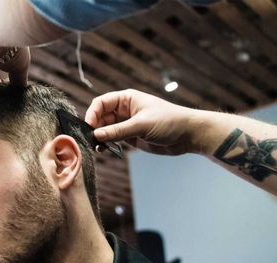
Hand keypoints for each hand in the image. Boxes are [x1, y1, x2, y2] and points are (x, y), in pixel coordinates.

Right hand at [85, 89, 200, 155]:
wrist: (188, 135)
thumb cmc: (169, 122)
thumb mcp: (142, 125)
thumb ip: (118, 131)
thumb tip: (96, 135)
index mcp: (126, 99)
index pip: (101, 103)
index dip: (92, 114)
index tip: (88, 127)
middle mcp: (124, 110)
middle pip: (100, 117)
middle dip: (94, 128)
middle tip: (89, 140)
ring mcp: (126, 124)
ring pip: (105, 130)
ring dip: (99, 138)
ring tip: (95, 147)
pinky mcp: (130, 137)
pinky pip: (113, 139)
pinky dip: (106, 144)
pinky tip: (103, 150)